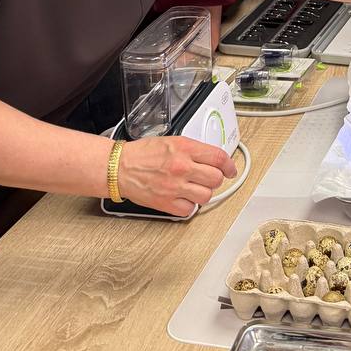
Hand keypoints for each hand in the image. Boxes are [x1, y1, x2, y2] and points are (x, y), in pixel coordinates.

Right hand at [117, 136, 235, 216]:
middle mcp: (182, 167)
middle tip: (207, 178)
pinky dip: (188, 205)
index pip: (219, 158)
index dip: (229, 165)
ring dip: (202, 193)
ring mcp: (175, 187)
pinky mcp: (167, 203)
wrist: (119, 168)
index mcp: (185, 148)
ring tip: (193, 188)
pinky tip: (182, 198)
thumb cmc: (141, 154)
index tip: (231, 170)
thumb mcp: (172, 141)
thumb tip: (211, 158)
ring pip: (206, 196)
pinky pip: (189, 209)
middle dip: (214, 179)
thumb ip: (193, 149)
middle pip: (216, 178)